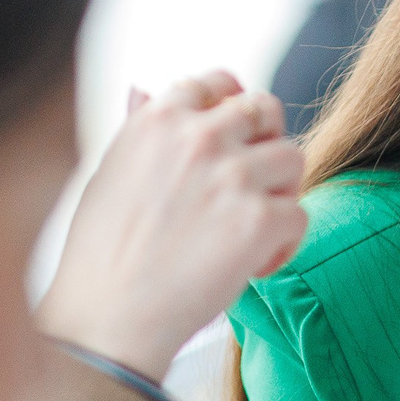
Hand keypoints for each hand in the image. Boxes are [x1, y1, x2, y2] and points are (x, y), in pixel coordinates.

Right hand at [36, 72, 306, 379]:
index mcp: (158, 119)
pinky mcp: (259, 220)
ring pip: (293, 160)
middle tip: (251, 186)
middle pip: (266, 110)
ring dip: (279, 194)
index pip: (218, 82)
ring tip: (248, 231)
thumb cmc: (100, 254)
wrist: (107, 317)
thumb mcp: (109, 172)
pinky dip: (284, 244)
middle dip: (266, 143)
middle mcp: (198, 138)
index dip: (233, 106)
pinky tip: (252, 265)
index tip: (235, 139)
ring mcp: (233, 176)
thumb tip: (145, 89)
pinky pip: (299, 215)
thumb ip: (138, 129)